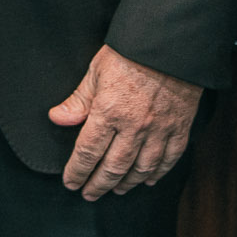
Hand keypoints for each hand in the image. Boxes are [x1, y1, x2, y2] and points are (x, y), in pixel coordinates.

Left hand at [48, 45, 201, 200]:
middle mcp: (134, 126)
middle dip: (98, 185)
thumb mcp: (96, 71)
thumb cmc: (130, 52)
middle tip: (89, 194)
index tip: (70, 182)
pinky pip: (169, 158)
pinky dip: (158, 173)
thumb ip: (78, 100)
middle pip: (113, 167)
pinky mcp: (179, 127)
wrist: (171, 42)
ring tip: (116, 190)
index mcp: (109, 112)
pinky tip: (148, 179)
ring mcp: (159, 129)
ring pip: (141, 169)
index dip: (76, 171)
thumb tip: (57, 118)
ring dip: (126, 183)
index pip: (87, 152)